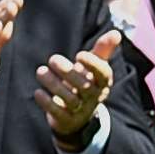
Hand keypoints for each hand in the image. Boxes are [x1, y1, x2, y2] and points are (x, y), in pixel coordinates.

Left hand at [34, 25, 122, 141]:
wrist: (77, 114)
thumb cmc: (86, 81)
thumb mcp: (95, 66)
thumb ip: (103, 49)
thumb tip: (116, 33)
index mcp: (103, 83)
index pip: (103, 74)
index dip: (93, 64)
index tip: (79, 55)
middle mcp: (94, 97)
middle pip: (85, 86)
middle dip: (68, 72)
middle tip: (53, 59)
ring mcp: (81, 110)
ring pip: (70, 99)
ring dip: (53, 84)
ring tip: (40, 71)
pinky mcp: (67, 120)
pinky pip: (58, 113)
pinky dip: (47, 103)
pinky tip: (38, 91)